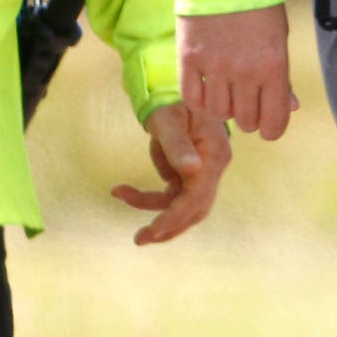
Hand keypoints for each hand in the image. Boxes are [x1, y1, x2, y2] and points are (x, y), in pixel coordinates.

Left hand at [115, 99, 232, 243]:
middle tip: (139, 239)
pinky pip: (173, 196)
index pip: (198, 196)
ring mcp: (203, 173)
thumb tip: (191, 170)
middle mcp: (213, 168)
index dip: (176, 216)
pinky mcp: (190, 176)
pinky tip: (123, 191)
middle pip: (196, 208)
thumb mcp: (168, 119)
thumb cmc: (172, 103)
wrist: (176, 96)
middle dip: (168, 226)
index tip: (153, 231)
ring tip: (123, 206)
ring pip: (183, 206)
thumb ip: (177, 144)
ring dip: (157, 215)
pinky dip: (151, 199)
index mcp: (214, 155)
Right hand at [180, 3, 298, 142]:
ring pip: (217, 111)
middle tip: (245, 108)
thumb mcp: (279, 41)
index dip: (272, 130)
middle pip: (244, 119)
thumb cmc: (258, 8)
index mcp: (274, 68)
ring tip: (223, 97)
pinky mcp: (188, 57)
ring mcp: (214, 66)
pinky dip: (198, 101)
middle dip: (247, 119)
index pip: (274, 119)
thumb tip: (289, 107)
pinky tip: (204, 92)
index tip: (267, 130)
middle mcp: (245, 72)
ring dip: (222, 109)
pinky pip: (190, 96)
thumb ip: (282, 78)